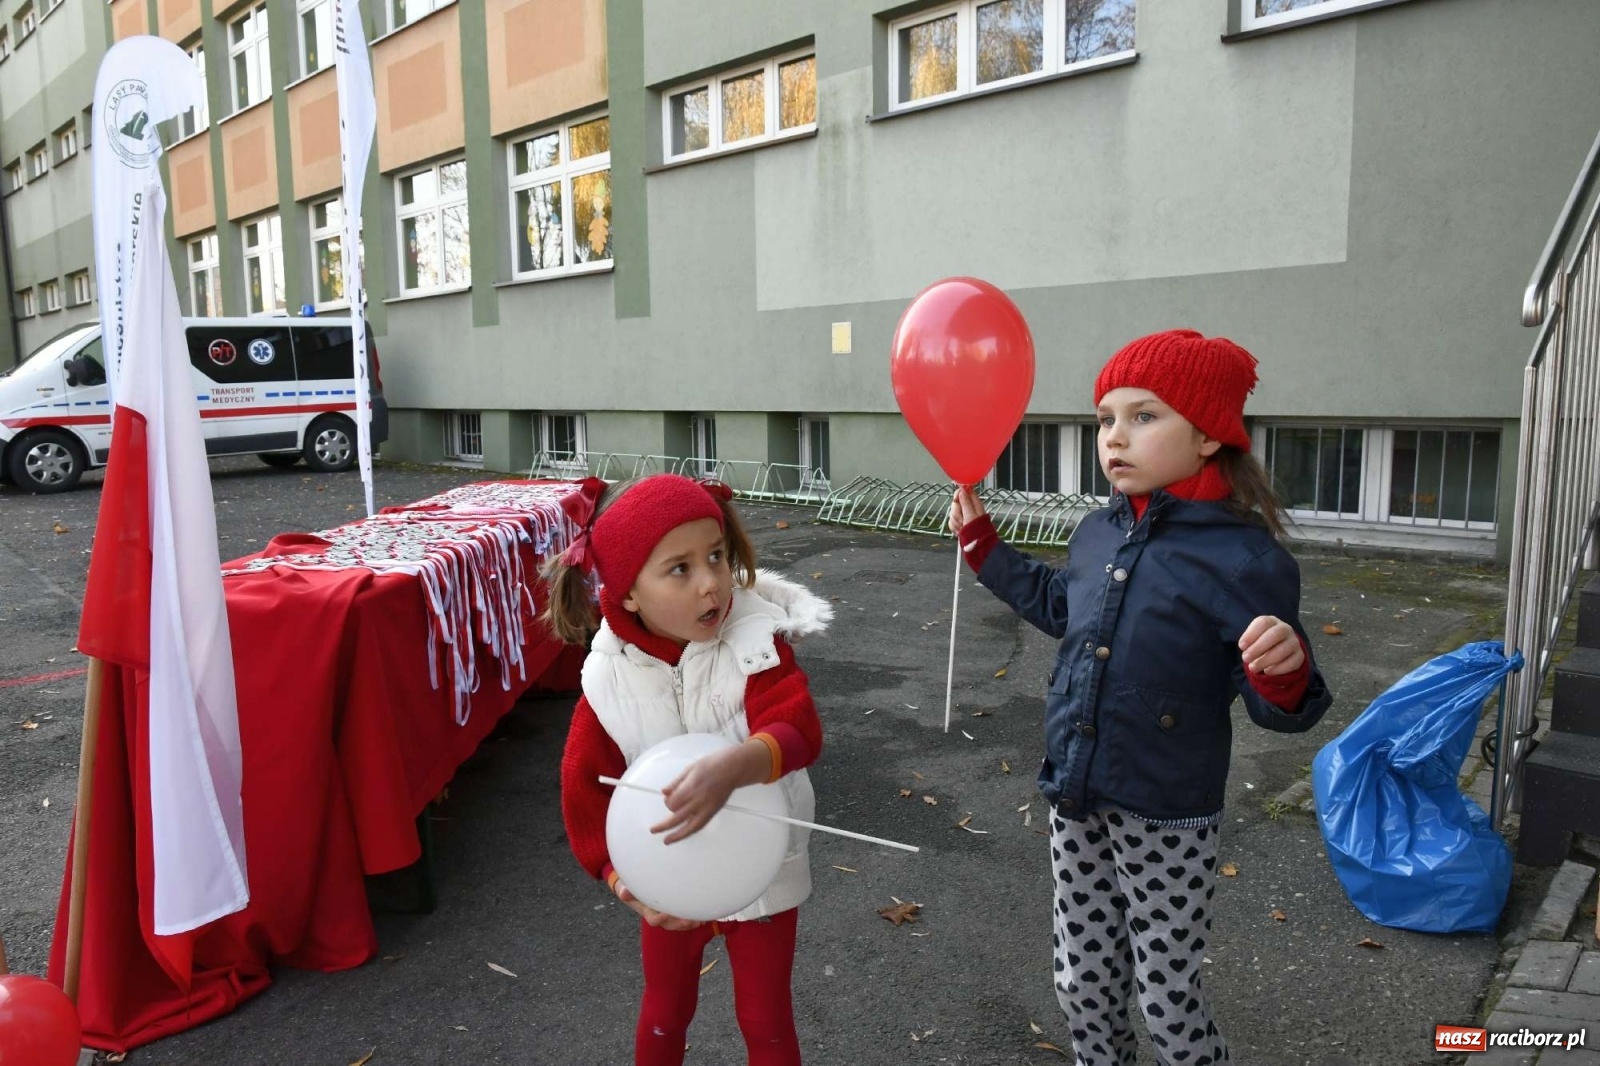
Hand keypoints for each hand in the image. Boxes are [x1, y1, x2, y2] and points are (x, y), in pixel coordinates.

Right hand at [613, 879, 703, 930]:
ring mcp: (669, 915)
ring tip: (700, 920)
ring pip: (680, 923)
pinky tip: (705, 916)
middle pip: (670, 924)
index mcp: (648, 912)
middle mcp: (660, 916)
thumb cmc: (635, 888)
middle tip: (690, 920)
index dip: (660, 918)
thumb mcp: (629, 889)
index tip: (667, 914)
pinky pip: (687, 918)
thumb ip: (627, 891)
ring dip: (690, 923)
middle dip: (680, 923)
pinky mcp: (678, 911)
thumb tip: (623, 892)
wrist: (640, 889)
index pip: (654, 920)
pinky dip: (696, 917)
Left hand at [651, 741, 768, 843]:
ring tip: (667, 841)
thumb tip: (664, 792)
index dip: (667, 803)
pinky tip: (683, 835)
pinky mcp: (713, 811)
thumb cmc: (711, 764)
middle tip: (653, 830)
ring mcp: (706, 807)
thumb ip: (676, 782)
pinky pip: (700, 825)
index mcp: (690, 787)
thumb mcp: (690, 768)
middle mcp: (697, 800)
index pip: (672, 803)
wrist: (732, 768)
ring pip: (689, 826)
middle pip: (677, 817)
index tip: (668, 799)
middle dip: (663, 825)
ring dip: (676, 835)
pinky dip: (690, 831)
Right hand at [948, 486, 987, 534]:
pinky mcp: (959, 523)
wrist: (978, 545)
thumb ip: (966, 502)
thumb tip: (962, 490)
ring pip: (952, 513)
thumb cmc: (978, 531)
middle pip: (955, 503)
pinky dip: (954, 526)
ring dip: (955, 522)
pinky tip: (959, 531)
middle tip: (962, 520)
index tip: (956, 500)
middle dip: (956, 513)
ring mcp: (963, 516)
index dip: (958, 494)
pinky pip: (951, 521)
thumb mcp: (971, 515)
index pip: (963, 491)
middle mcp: (968, 508)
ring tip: (962, 527)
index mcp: (974, 503)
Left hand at [1239, 615, 1304, 675]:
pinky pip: (1292, 662)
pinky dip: (1278, 668)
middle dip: (1258, 648)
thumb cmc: (1261, 642)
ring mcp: (1294, 642)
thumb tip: (1245, 649)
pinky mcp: (1299, 656)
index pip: (1263, 623)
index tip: (1241, 646)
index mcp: (1271, 621)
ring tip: (1253, 668)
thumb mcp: (1253, 638)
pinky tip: (1267, 671)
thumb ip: (1249, 642)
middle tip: (1246, 658)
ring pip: (1283, 649)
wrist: (1280, 648)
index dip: (1251, 634)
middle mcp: (1285, 629)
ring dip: (1266, 660)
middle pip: (1274, 634)